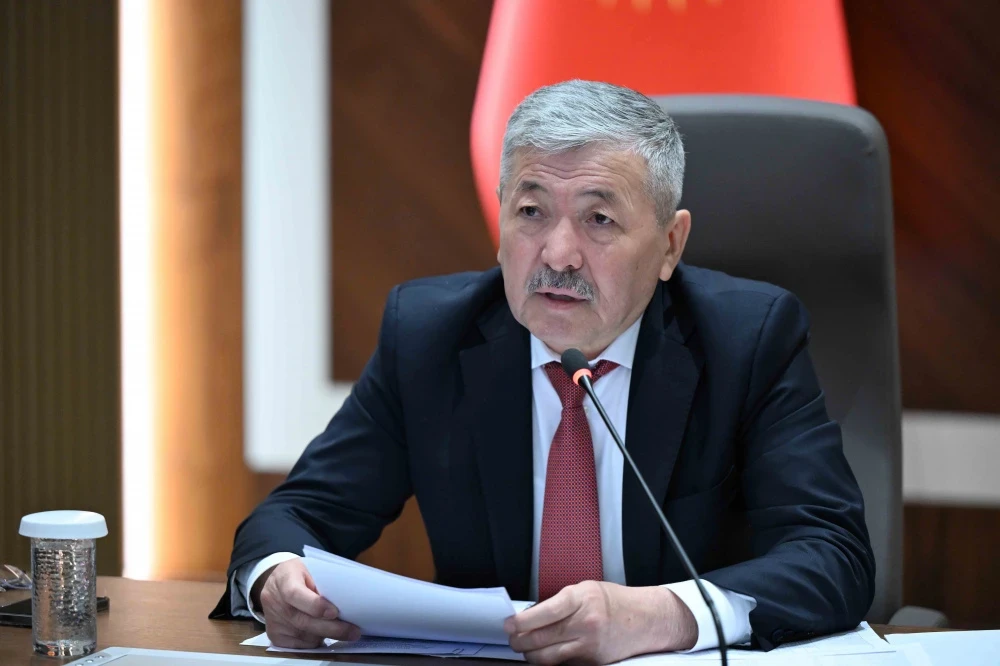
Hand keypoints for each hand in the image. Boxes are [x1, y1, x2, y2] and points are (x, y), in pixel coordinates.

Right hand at [253, 558, 361, 648]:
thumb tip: (345, 603)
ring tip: (340, 629)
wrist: (272, 581)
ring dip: (325, 635)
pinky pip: (298, 646)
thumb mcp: (309, 569)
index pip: (296, 594)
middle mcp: (275, 602)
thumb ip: (322, 584)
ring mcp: (272, 621)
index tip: (334, 612)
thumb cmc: (297, 574)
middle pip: (303, 621)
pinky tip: (321, 633)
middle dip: (332, 628)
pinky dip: (313, 641)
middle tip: (353, 631)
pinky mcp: (274, 636)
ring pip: (304, 636)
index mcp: (284, 580)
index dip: (315, 605)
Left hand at [503, 581, 697, 664]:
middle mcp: (586, 623)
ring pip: (548, 657)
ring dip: (530, 654)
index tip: (509, 624)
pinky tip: (544, 653)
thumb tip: (530, 616)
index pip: (543, 613)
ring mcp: (590, 645)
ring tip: (524, 648)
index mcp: (581, 598)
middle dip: (519, 641)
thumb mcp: (586, 590)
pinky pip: (563, 664)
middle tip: (512, 638)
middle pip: (541, 639)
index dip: (520, 622)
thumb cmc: (615, 601)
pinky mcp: (594, 662)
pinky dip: (550, 660)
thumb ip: (559, 602)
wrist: (647, 619)